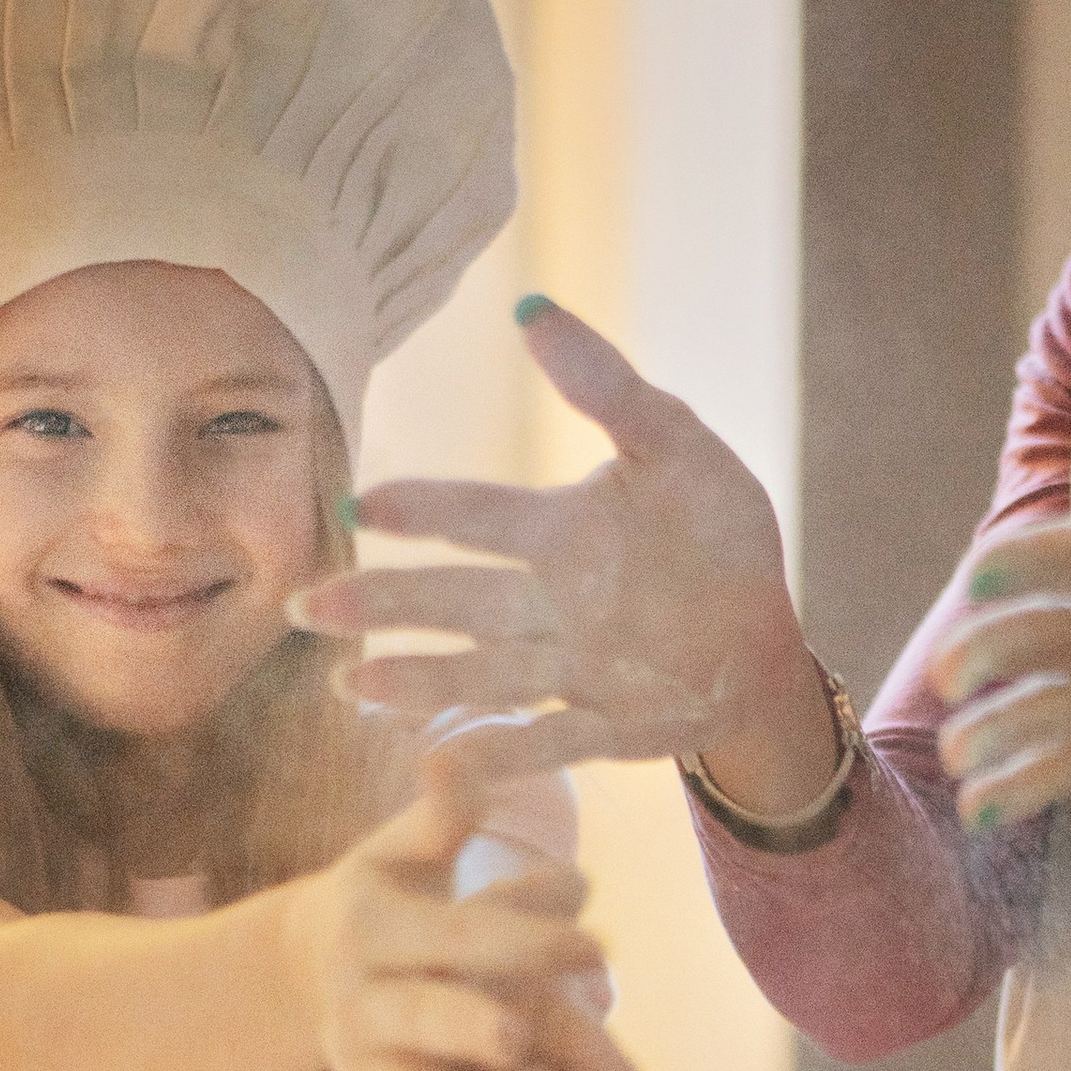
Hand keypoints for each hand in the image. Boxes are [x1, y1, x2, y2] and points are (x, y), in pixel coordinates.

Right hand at [286, 726, 642, 1070]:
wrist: (296, 971)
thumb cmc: (377, 896)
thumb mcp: (398, 853)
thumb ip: (438, 816)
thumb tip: (459, 750)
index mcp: (380, 929)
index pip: (461, 930)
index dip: (523, 931)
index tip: (595, 940)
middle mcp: (365, 1002)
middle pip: (425, 1018)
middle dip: (474, 1030)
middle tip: (526, 1041)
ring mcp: (363, 1067)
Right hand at [291, 302, 834, 799]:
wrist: (764, 638)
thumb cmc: (714, 536)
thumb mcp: (678, 448)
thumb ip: (609, 389)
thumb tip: (533, 310)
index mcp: (557, 533)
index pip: (475, 517)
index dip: (420, 510)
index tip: (358, 507)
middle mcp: (548, 605)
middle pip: (456, 602)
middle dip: (383, 606)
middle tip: (306, 605)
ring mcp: (571, 669)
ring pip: (483, 674)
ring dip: (420, 679)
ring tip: (351, 686)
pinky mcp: (607, 726)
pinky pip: (549, 740)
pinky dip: (502, 751)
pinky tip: (445, 760)